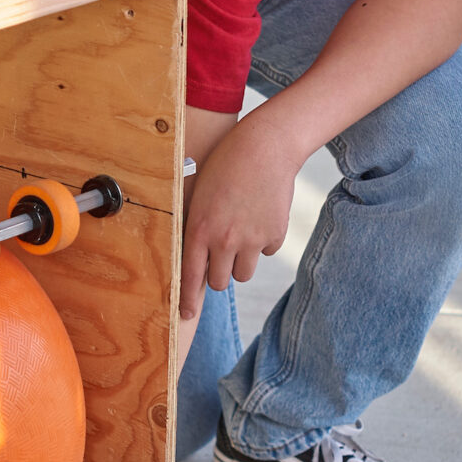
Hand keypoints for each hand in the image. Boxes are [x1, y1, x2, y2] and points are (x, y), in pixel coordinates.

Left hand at [180, 113, 304, 318]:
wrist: (266, 147)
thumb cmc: (226, 166)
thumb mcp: (200, 195)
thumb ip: (197, 229)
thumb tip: (197, 261)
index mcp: (199, 229)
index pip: (190, 276)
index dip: (188, 300)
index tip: (187, 314)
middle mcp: (225, 240)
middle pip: (220, 283)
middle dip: (219, 275)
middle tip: (220, 258)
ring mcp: (252, 240)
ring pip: (244, 274)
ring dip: (240, 262)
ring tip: (240, 234)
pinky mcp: (275, 235)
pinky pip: (266, 253)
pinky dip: (262, 242)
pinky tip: (259, 217)